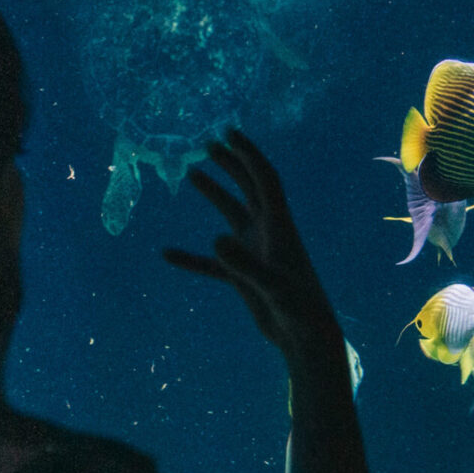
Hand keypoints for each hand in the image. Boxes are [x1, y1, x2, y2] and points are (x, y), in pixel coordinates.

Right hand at [164, 129, 343, 369]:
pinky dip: (191, 258)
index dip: (248, 155)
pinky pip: (212, 262)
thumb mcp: (272, 287)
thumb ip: (244, 264)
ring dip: (215, 194)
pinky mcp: (244, 275)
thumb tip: (216, 239)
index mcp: (279, 227)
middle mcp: (268, 233)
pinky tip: (167, 254)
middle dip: (233, 164)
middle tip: (209, 143)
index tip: (229, 133)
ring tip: (193, 173)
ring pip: (232, 215)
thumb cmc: (298, 311)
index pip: (265, 180)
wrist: (305, 338)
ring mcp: (255, 253)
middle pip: (250, 188)